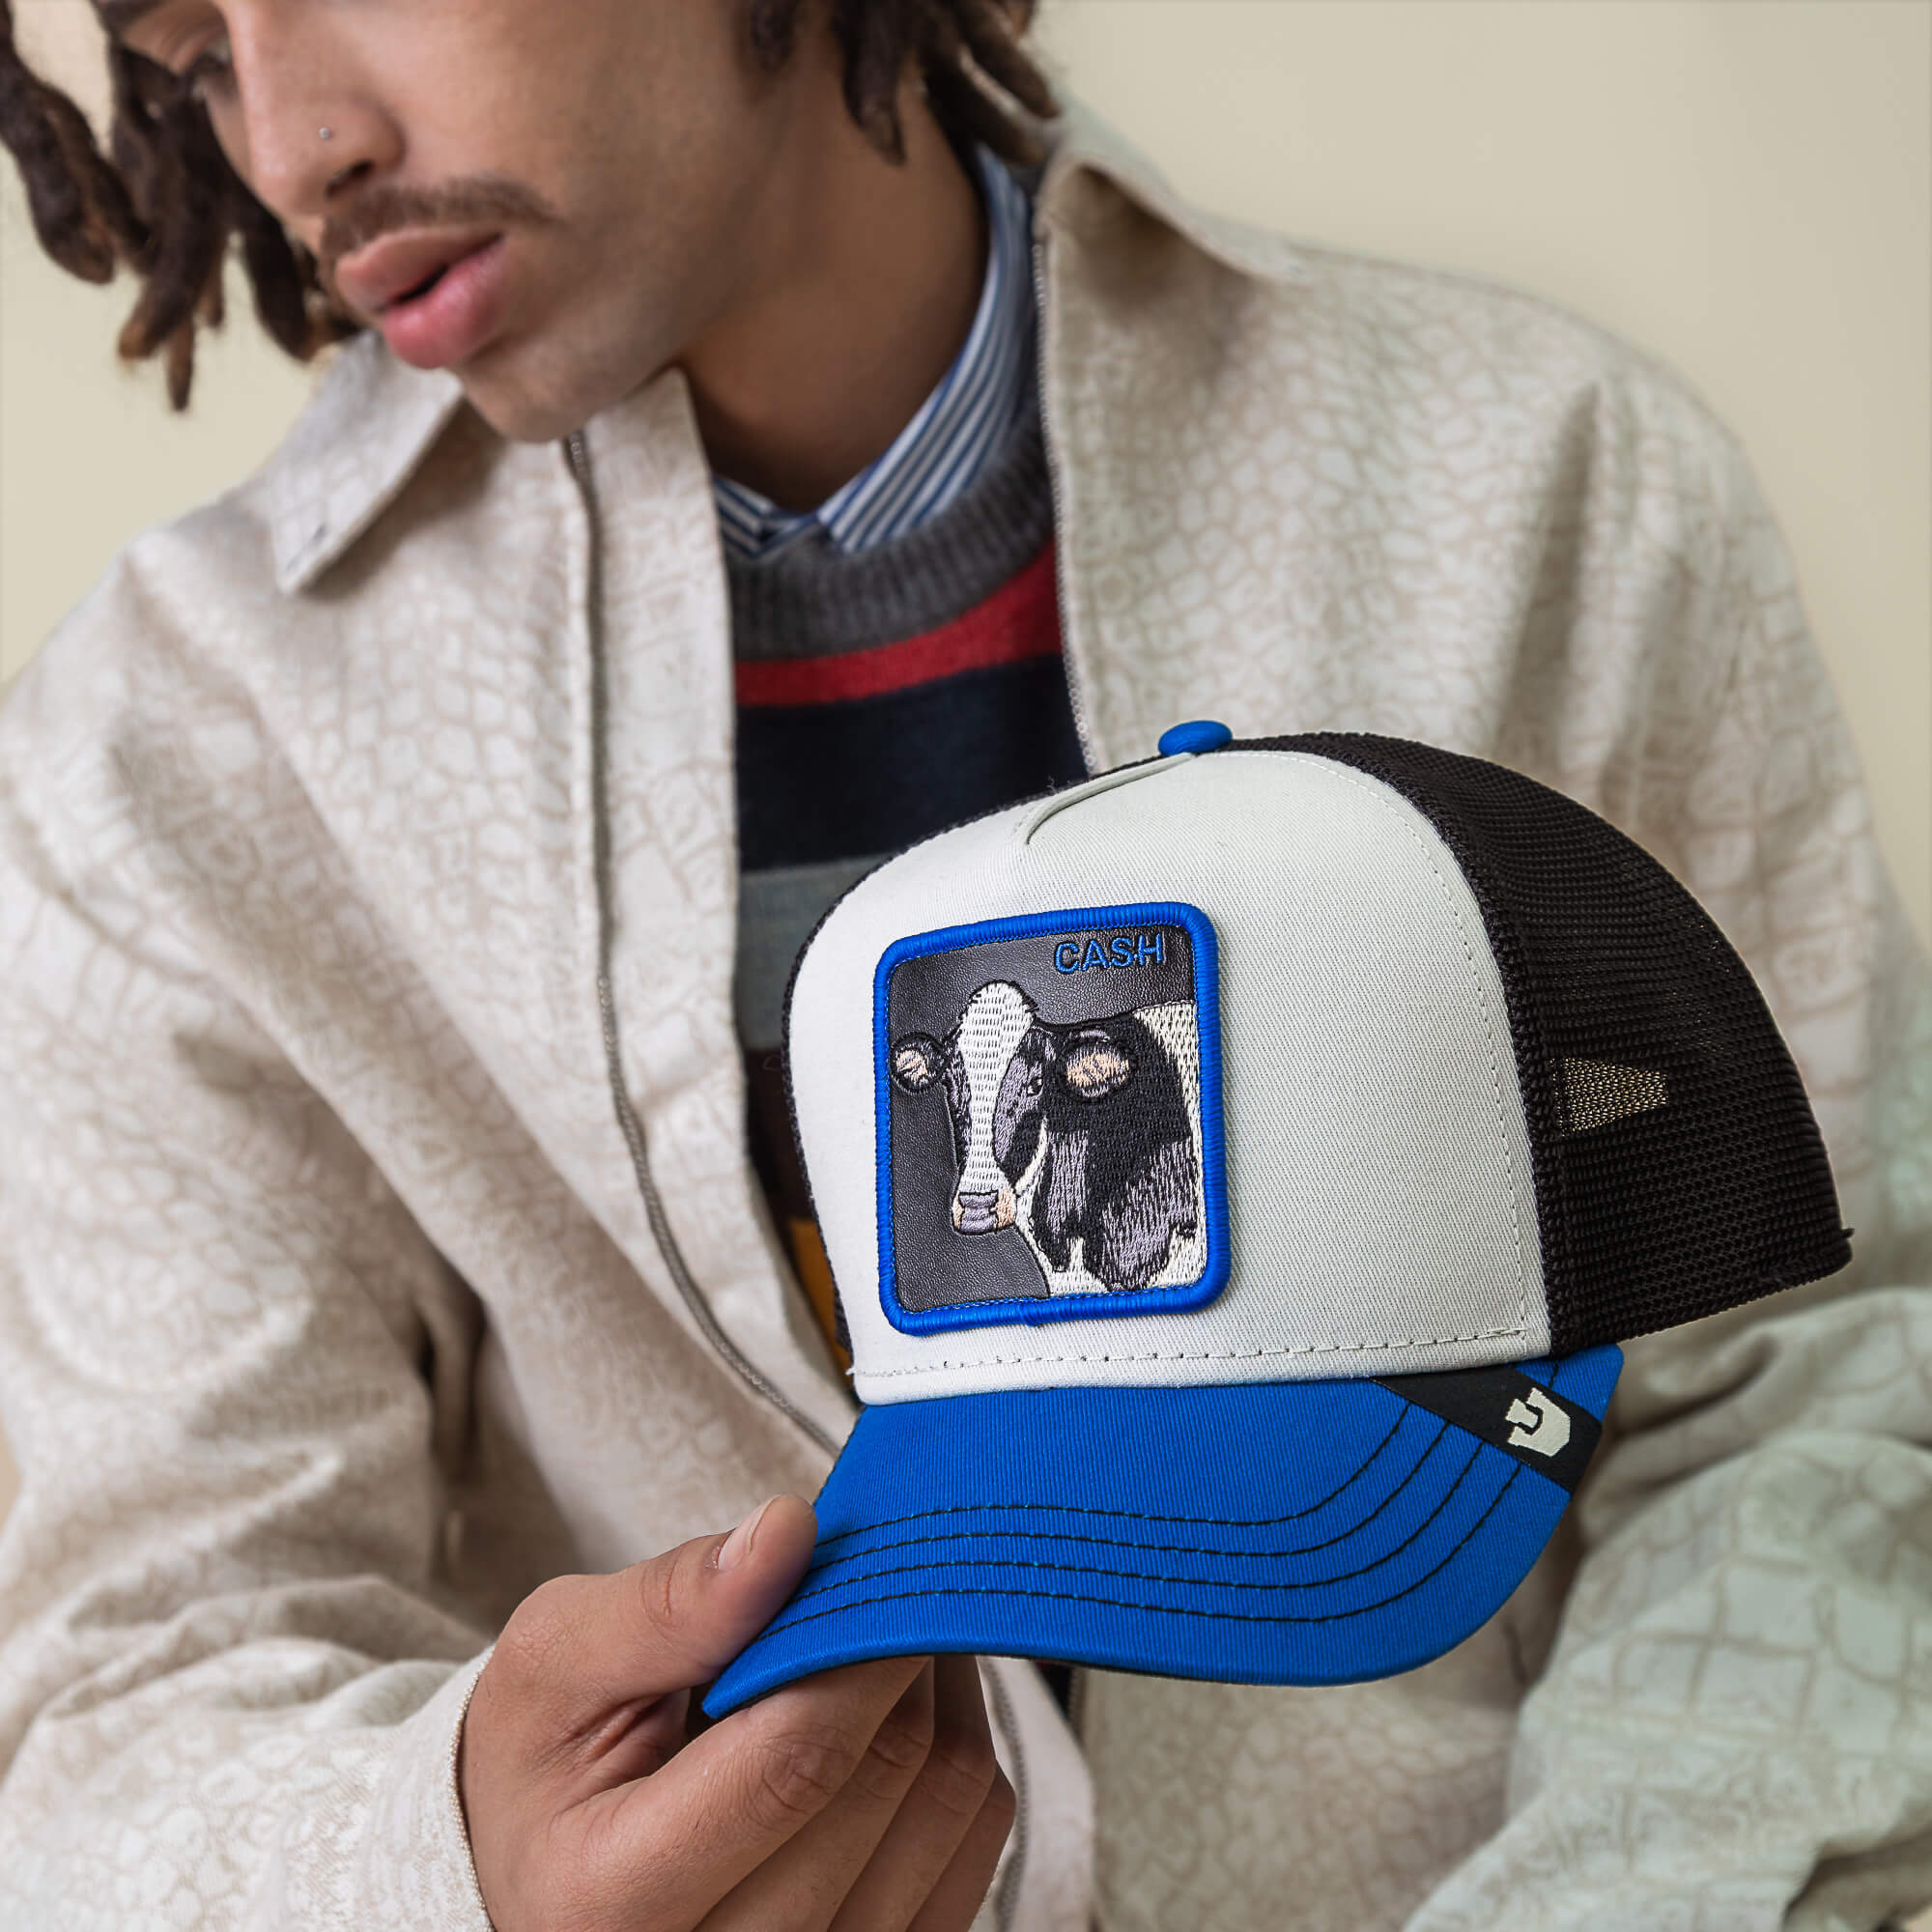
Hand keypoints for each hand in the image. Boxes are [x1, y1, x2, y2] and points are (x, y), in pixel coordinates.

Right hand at [458, 1495, 1014, 1929]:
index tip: (883, 1555)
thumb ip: (666, 1602)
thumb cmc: (546, 1759)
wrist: (537, 1866)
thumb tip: (787, 1533)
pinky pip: (972, 1845)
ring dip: (939, 1687)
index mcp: (610, 1903)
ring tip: (881, 1627)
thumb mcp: (554, 1662)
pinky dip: (957, 1748)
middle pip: (886, 1779)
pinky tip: (897, 1702)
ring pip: (948, 1806)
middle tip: (880, 1570)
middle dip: (899, 1645)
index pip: (794, 1760)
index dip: (860, 1640)